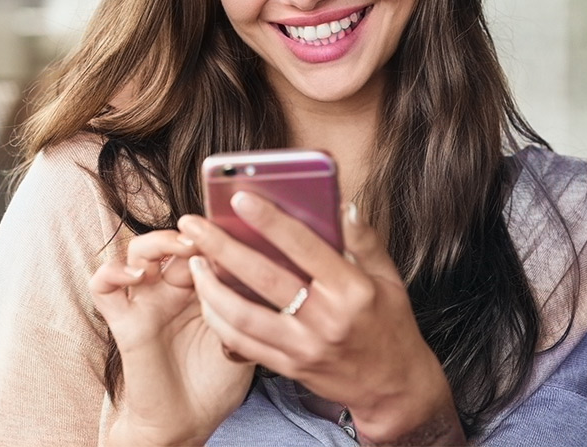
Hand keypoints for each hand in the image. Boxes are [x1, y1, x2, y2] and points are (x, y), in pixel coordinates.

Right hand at [89, 230, 253, 445]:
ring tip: (178, 248)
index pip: (203, 245)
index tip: (234, 230)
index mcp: (201, 287)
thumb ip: (247, 306)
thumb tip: (264, 271)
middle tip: (207, 236)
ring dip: (155, 242)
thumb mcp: (245, 337)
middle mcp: (171, 288)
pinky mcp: (124, 321)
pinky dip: (111, 272)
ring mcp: (146, 302)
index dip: (215, 234)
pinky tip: (135, 276)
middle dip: (190, 232)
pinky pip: (102, 287)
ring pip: (136, 251)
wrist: (190, 423)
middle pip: (170, 239)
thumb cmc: (218, 382)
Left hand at [177, 194, 465, 445]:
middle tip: (192, 225)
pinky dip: (219, 319)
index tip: (240, 197)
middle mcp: (326, 319)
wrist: (394, 388)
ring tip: (193, 261)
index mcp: (351, 289)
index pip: (304, 247)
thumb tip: (341, 203)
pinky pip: (243, 343)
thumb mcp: (388, 277)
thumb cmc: (389, 324)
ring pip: (244, 316)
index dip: (270, 220)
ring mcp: (304, 347)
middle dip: (222, 248)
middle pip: (263, 278)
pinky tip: (206, 297)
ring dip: (211, 287)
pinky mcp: (289, 367)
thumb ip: (363, 240)